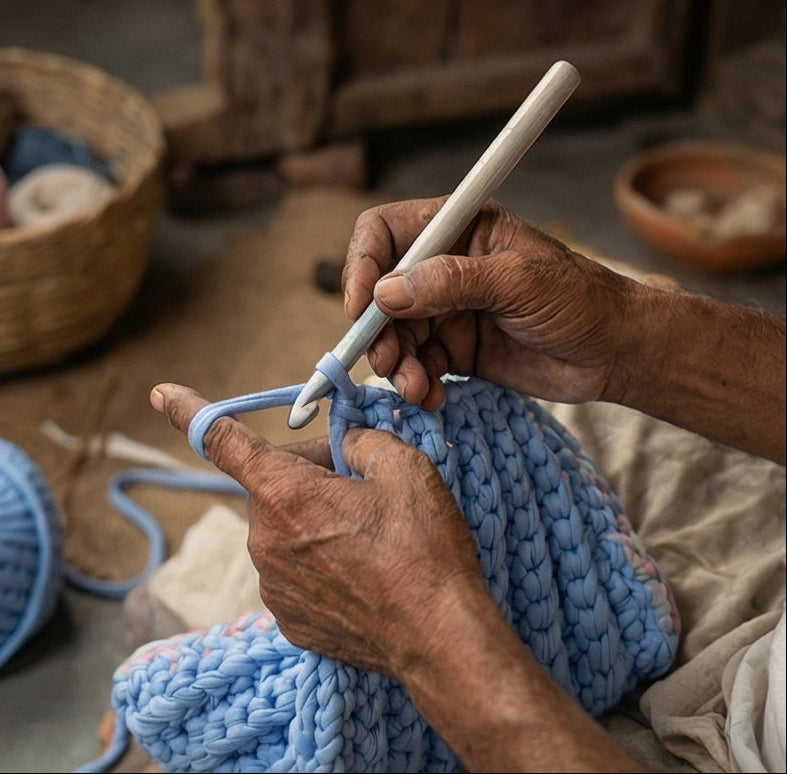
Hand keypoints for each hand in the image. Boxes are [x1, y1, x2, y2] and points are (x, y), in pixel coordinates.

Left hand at [149, 382, 487, 677]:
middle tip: (362, 486)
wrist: (440, 638)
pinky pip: (295, 569)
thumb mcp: (406, 469)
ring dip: (317, 519)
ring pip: (286, 527)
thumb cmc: (424, 549)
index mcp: (285, 495)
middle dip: (311, 475)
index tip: (161, 394)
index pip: (224, 440)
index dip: (191, 412)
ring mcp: (274, 586)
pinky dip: (321, 559)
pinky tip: (363, 571)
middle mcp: (265, 541)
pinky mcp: (289, 619)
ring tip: (371, 537)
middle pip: (275, 485)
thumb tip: (345, 445)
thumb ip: (363, 440)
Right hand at [344, 197, 646, 409]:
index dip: (363, 264)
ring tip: (418, 388)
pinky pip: (417, 365)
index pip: (385, 232)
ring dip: (397, 364)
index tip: (361, 306)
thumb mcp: (520, 282)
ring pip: (395, 335)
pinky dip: (417, 383)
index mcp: (460, 228)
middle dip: (378, 330)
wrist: (615, 352)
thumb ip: (452, 282)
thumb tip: (386, 292)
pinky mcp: (455, 349)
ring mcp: (447, 310)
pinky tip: (433, 397)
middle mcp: (445, 267)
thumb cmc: (581, 300)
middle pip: (381, 292)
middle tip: (389, 361)